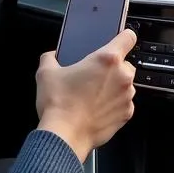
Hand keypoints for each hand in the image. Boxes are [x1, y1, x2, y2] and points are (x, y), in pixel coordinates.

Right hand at [34, 29, 136, 162]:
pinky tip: (97, 108)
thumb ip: (51, 57)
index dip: (123, 36)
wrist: (64, 136)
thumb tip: (52, 56)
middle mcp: (122, 76)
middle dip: (112, 68)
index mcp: (107, 59)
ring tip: (93, 95)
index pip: (128, 37)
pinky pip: (124, 103)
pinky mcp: (127, 115)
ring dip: (114, 86)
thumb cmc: (58, 103)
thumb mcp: (46, 72)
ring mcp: (127, 97)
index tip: (119, 40)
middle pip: (125, 63)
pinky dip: (114, 104)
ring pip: (125, 84)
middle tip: (93, 76)